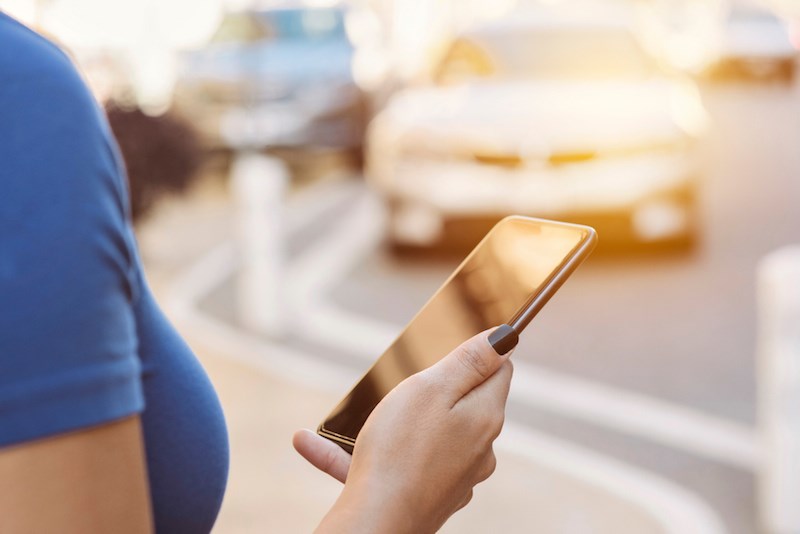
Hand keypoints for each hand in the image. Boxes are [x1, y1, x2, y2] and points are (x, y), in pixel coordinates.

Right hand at [294, 328, 513, 532]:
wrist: (376, 524)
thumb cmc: (400, 450)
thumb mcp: (432, 388)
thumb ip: (469, 361)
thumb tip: (505, 338)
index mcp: (484, 417)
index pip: (499, 371)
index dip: (479, 353)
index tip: (451, 345)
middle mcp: (477, 449)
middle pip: (465, 403)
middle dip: (435, 388)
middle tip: (402, 380)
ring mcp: (453, 477)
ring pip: (423, 436)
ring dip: (387, 422)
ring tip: (345, 413)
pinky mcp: (425, 496)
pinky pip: (392, 466)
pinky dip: (357, 455)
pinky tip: (311, 444)